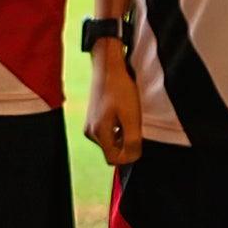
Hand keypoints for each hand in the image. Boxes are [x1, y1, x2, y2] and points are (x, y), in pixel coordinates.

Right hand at [85, 40, 142, 167]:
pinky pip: (107, 134)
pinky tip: (121, 113)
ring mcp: (90, 125)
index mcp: (98, 133)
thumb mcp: (132, 118)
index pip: (114, 159)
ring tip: (127, 117)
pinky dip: (117, 129)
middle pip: (112, 151)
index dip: (129, 155)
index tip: (138, 141)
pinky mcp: (92, 119)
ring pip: (110, 143)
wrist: (108, 68)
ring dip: (122, 136)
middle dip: (125, 144)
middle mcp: (90, 132)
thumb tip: (132, 158)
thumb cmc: (121, 90)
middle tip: (133, 124)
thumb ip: (132, 141)